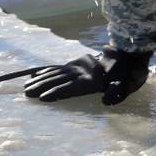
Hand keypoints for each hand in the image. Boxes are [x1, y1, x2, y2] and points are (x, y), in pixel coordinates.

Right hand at [24, 50, 150, 104]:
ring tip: (26, 86)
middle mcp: (82, 71)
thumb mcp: (128, 83)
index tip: (42, 98)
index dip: (57, 92)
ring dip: (41, 80)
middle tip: (26, 93)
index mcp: (93, 79)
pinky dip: (46, 71)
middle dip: (42, 86)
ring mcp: (78, 66)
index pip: (72, 87)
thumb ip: (118, 91)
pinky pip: (58, 68)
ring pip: (56, 73)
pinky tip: (36, 74)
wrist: (130, 55)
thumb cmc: (129, 74)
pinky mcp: (77, 63)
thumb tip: (107, 100)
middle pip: (59, 79)